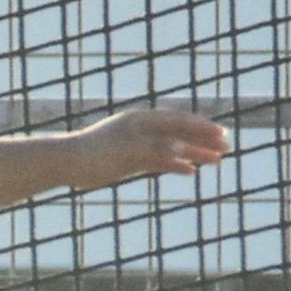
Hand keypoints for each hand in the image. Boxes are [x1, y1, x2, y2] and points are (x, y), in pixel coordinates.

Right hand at [63, 108, 231, 193]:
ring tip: (219, 159)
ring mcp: (133, 138)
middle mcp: (138, 125)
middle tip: (228, 143)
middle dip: (205, 135)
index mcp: (137, 120)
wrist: (63, 158)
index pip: (175, 119)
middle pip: (180, 127)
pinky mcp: (127, 154)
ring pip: (173, 142)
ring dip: (198, 150)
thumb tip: (161, 161)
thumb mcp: (120, 153)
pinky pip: (157, 158)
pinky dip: (175, 163)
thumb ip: (142, 155)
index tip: (218, 134)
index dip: (198, 126)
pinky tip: (191, 171)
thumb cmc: (88, 157)